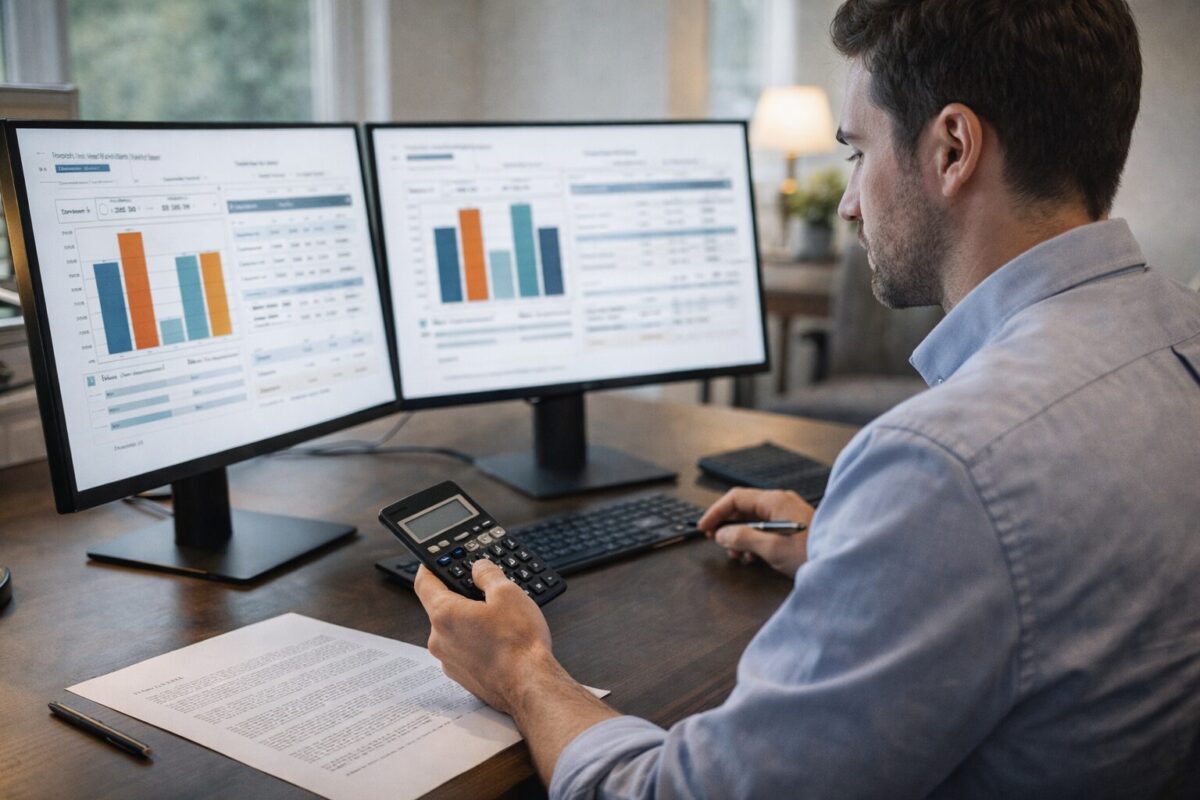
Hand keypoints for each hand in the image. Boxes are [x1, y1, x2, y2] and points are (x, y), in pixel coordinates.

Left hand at [413, 559, 553, 714]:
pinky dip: (474, 641)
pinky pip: (462, 650)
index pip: (424, 582)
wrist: (528, 685)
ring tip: (497, 619)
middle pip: (440, 607)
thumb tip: (479, 568)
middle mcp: (439, 639)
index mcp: (444, 614)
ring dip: (468, 621)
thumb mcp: (508, 593)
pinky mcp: (461, 676)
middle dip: (459, 596)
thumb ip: (488, 574)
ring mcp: (448, 661)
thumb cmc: (518, 643)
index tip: (433, 562)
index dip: (429, 567)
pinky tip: (497, 640)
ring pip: (453, 630)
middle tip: (483, 591)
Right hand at [697, 488, 813, 577]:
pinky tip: (754, 557)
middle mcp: (781, 502)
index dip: (716, 513)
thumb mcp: (771, 548)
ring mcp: (788, 514)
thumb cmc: (813, 553)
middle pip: (743, 509)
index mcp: (775, 501)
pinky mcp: (793, 527)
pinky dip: (754, 541)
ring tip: (737, 555)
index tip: (703, 528)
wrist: (844, 564)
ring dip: (740, 537)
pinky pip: (766, 528)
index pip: (735, 498)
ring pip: (753, 520)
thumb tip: (722, 534)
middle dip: (728, 527)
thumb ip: (743, 538)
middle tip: (718, 543)